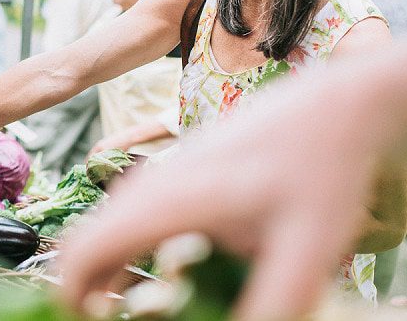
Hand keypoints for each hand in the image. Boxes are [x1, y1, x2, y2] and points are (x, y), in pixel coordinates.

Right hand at [56, 63, 385, 319]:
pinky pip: (133, 219)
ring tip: (145, 306)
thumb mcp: (308, 249)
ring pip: (109, 230)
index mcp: (169, 201)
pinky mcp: (176, 176)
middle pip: (87, 242)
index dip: (74, 296)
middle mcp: (152, 185)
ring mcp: (160, 177)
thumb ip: (269, 303)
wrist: (331, 106)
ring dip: (112, 272)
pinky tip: (171, 274)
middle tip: (117, 317)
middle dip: (90, 289)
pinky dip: (131, 252)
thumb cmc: (322, 168)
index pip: (85, 251)